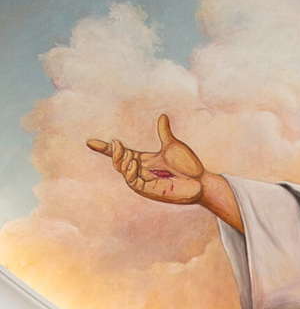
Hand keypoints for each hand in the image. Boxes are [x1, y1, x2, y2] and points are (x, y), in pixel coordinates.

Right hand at [88, 114, 205, 204]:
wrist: (201, 181)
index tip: (90, 142)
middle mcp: (141, 171)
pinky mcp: (149, 191)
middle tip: (117, 143)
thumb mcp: (173, 146)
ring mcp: (145, 182)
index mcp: (144, 160)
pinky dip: (130, 173)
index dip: (105, 149)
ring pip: (123, 172)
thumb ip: (164, 132)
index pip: (121, 154)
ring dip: (122, 162)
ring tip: (128, 155)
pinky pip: (133, 183)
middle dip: (114, 153)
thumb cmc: (189, 167)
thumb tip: (163, 117)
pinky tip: (133, 164)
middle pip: (119, 162)